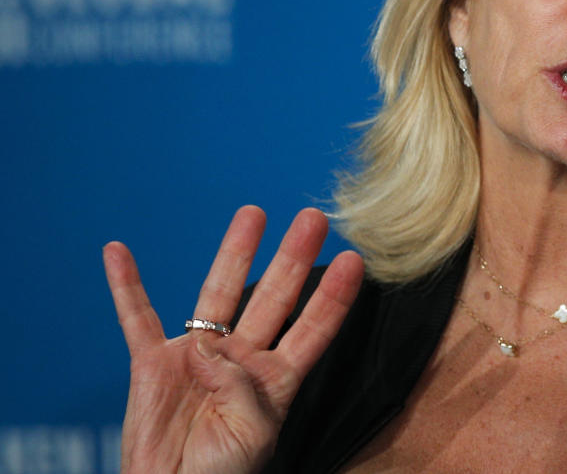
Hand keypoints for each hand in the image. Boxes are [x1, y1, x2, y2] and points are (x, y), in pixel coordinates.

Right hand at [104, 206, 363, 473]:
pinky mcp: (152, 363)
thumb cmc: (220, 473)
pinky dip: (125, 285)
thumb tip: (208, 349)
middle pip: (274, 296)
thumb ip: (242, 389)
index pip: (313, 326)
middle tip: (314, 218)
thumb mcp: (252, 433)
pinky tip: (118, 252)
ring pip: (220, 292)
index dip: (334, 295)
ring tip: (253, 214)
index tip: (354, 258)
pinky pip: (137, 317)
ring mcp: (198, 355)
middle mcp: (242, 357)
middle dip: (294, 257)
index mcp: (276, 378)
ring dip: (235, 251)